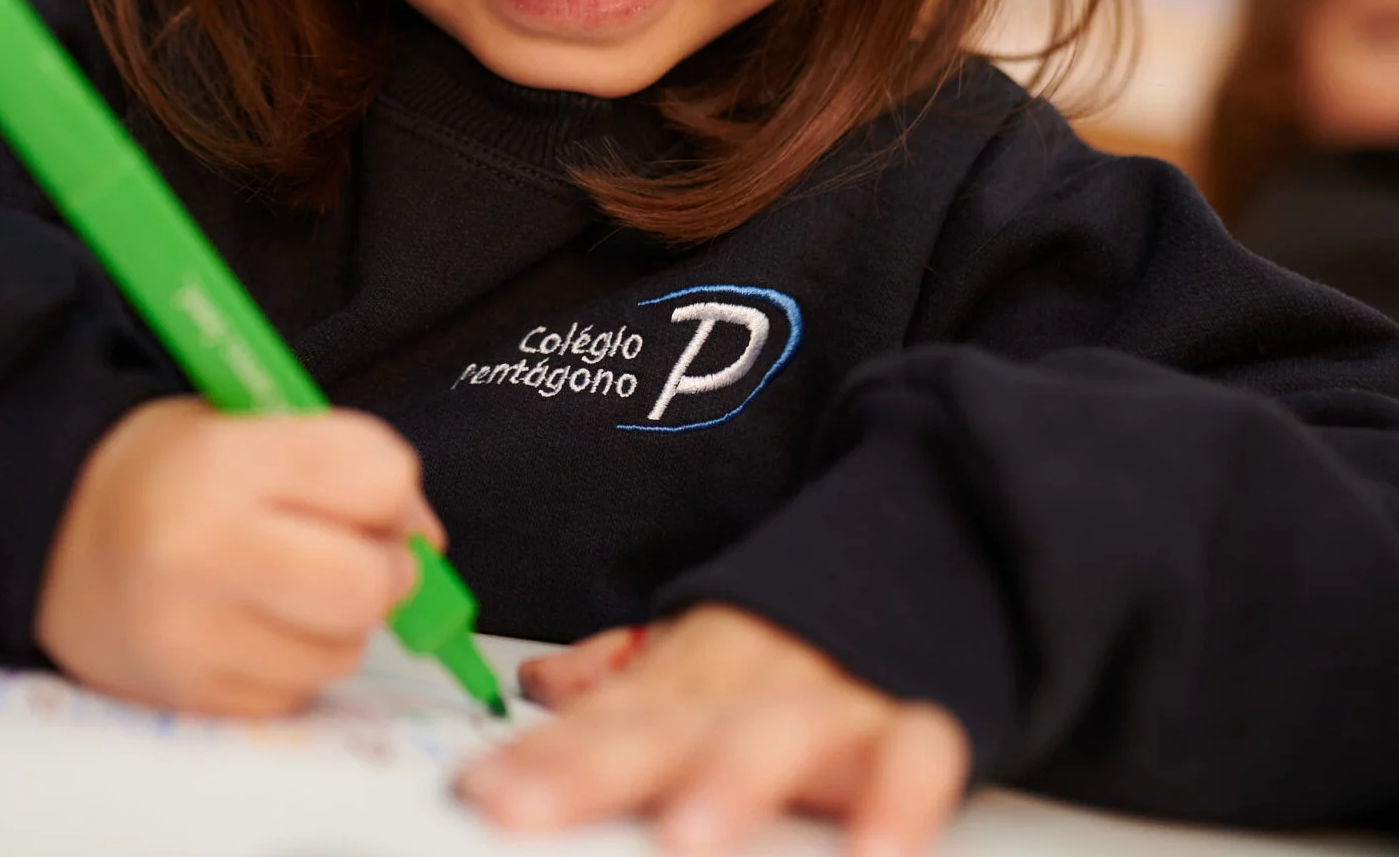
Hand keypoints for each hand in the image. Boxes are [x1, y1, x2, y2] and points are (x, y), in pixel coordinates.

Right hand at [36, 398, 442, 717]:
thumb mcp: (245, 423)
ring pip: (344, 649)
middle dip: (385, 569)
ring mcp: (196, 634)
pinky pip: (298, 692)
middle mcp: (207, 550)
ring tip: (288, 584)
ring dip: (340, 621)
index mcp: (226, 459)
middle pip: (371, 584)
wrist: (50, 533)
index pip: (377, 474)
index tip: (368, 492)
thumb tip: (425, 538)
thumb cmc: (167, 473)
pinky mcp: (193, 694)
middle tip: (356, 552)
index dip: (390, 486)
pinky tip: (253, 622)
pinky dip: (296, 660)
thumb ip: (341, 462)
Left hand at [459, 605, 969, 856]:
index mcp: (683, 682)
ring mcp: (829, 706)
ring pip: (775, 737)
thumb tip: (536, 686)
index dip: (538, 760)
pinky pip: (914, 754)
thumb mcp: (691, 661)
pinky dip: (898, 799)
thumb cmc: (785, 654)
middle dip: (592, 772)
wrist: (910, 571)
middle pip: (660, 730)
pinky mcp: (910, 727)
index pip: (597, 724)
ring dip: (729, 785)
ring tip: (685, 841)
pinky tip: (875, 850)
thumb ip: (616, 684)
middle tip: (528, 808)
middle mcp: (747, 688)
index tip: (484, 793)